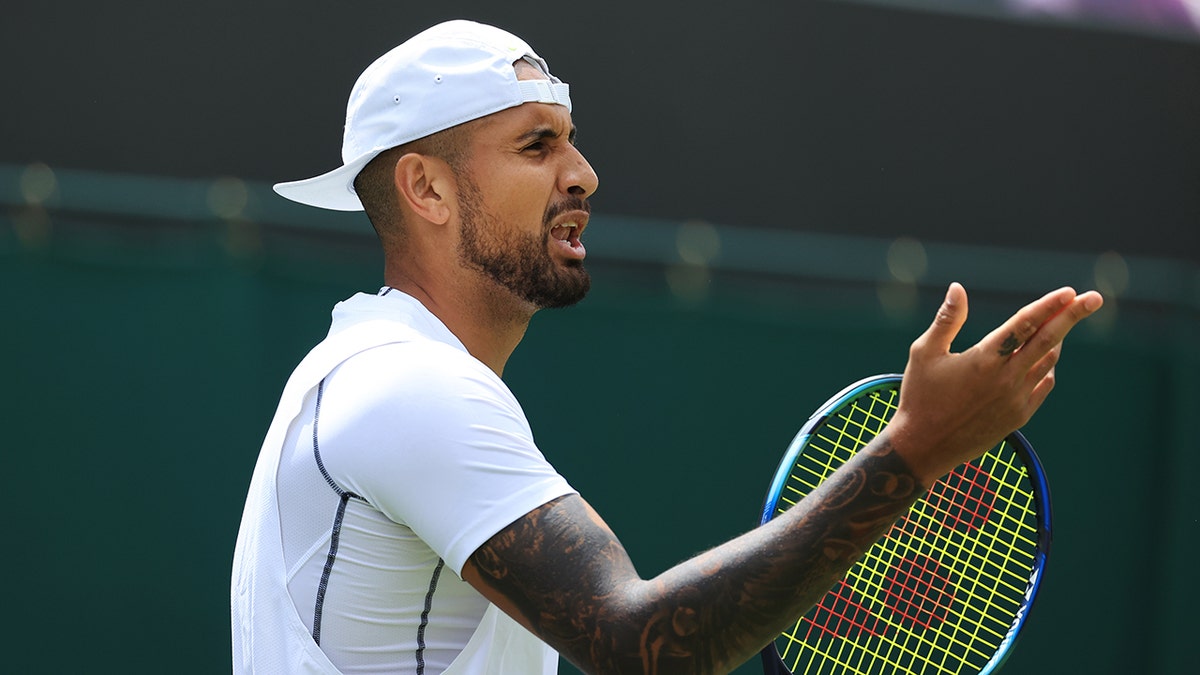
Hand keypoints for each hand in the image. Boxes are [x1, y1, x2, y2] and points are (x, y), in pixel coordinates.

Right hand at [886, 282, 1102, 484]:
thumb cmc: (919, 396)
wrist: (924, 447)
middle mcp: (1006, 378)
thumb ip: (947, 319)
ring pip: (1049, 361)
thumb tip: (957, 288)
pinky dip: (1047, 368)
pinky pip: (1043, 385)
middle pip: (1049, 340)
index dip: (1048, 305)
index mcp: (983, 359)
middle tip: (1094, 298)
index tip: (1069, 291)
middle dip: (1072, 316)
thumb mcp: (924, 353)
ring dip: (1057, 340)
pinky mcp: (1019, 416)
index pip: (1024, 324)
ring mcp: (1016, 399)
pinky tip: (1044, 359)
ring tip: (1059, 324)